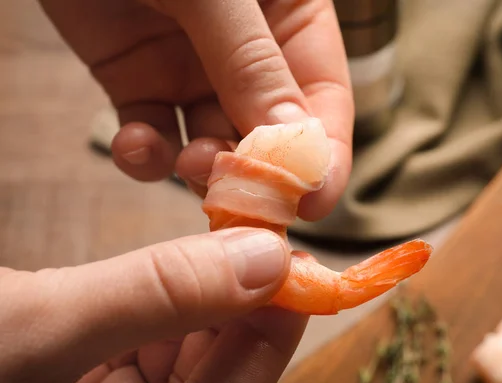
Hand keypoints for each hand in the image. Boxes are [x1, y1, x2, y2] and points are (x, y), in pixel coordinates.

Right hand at [0, 227, 306, 382]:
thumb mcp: (34, 331)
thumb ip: (154, 296)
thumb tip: (264, 257)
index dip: (274, 322)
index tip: (294, 257)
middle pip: (217, 374)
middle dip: (239, 302)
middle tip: (258, 232)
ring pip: (187, 356)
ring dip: (205, 298)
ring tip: (224, 239)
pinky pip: (149, 348)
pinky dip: (166, 306)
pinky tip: (177, 267)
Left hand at [40, 0, 353, 220]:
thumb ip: (252, 63)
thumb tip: (293, 147)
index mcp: (290, 17)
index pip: (324, 97)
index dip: (324, 155)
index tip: (313, 203)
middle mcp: (248, 53)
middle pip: (269, 132)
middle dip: (258, 171)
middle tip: (243, 198)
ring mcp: (193, 71)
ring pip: (212, 143)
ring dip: (203, 167)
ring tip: (191, 162)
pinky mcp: (138, 83)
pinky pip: (152, 134)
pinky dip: (145, 154)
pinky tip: (135, 144)